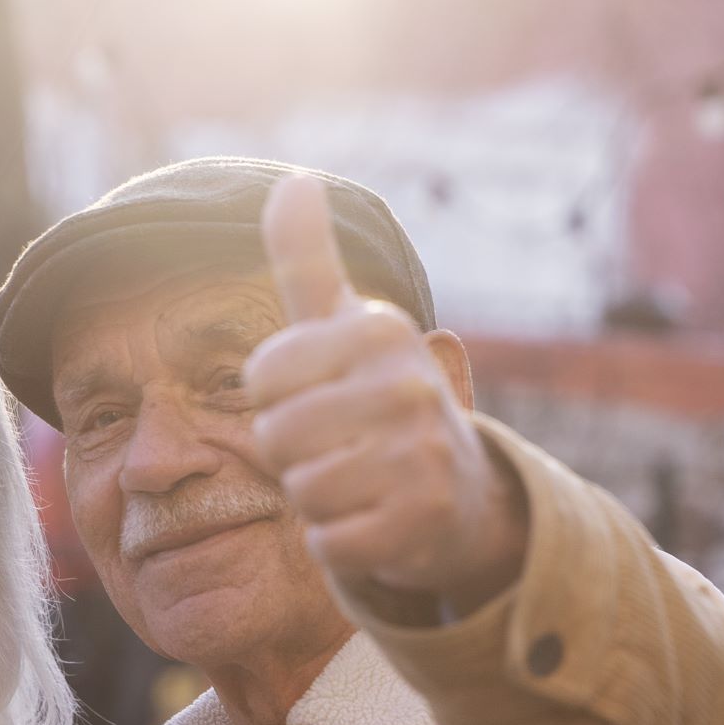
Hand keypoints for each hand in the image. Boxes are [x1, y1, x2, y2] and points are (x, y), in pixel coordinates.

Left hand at [244, 173, 528, 617]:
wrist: (462, 494)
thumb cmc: (379, 401)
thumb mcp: (345, 326)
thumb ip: (307, 260)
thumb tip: (291, 179)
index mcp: (379, 330)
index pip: (262, 379)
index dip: (279, 400)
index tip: (325, 396)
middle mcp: (408, 385)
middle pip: (274, 437)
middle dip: (296, 455)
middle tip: (345, 449)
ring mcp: (421, 457)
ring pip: (301, 492)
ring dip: (319, 500)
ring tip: (361, 483)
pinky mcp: (421, 524)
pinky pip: (328, 544)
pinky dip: (340, 545)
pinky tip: (377, 523)